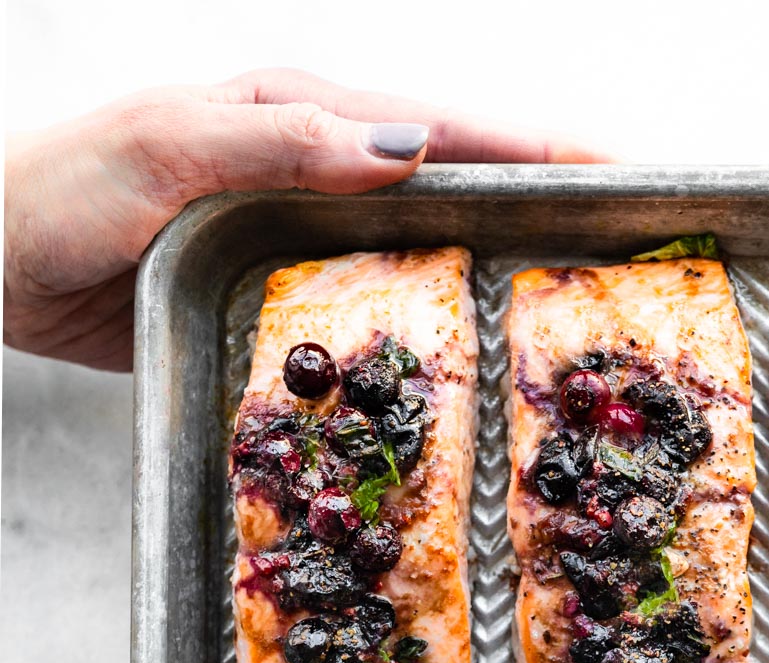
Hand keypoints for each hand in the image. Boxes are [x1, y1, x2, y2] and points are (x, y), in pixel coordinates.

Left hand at [3, 67, 605, 370]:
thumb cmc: (64, 191)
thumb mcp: (168, 148)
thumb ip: (280, 140)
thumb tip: (406, 147)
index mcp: (304, 114)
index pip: (446, 127)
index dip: (535, 149)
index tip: (619, 170)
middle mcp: (320, 172)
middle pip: (456, 188)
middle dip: (542, 210)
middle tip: (626, 249)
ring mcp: (309, 238)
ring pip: (426, 256)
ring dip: (495, 277)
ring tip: (572, 310)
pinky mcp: (288, 302)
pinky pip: (378, 317)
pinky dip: (428, 333)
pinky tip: (462, 366)